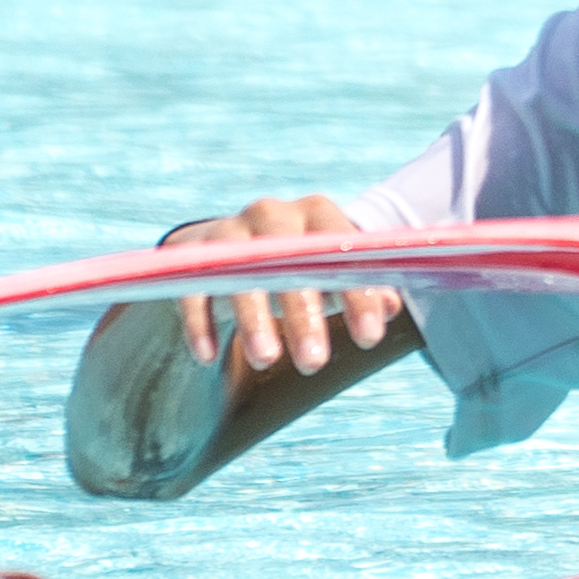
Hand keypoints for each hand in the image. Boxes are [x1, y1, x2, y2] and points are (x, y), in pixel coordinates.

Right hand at [165, 194, 403, 375]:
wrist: (230, 253)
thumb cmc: (300, 270)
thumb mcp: (333, 277)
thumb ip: (364, 290)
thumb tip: (391, 308)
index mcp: (318, 214)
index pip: (343, 251)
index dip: (357, 294)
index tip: (369, 340)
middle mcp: (272, 214)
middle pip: (287, 260)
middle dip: (303, 314)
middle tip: (314, 364)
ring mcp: (226, 231)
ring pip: (237, 272)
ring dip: (253, 318)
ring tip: (266, 361)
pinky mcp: (187, 253)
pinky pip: (190, 286)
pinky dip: (199, 322)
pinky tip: (208, 356)